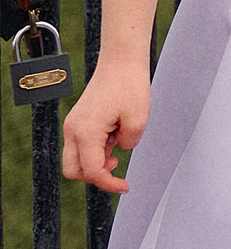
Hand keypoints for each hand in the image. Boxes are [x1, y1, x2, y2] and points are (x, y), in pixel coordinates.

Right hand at [63, 59, 149, 192]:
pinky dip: (97, 147)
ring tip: (120, 138)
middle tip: (117, 167)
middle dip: (95, 175)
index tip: (125, 186)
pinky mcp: (79, 121)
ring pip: (77, 158)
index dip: (109, 183)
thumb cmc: (129, 85)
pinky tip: (115, 133)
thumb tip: (119, 149)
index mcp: (85, 132)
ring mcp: (73, 125)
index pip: (92, 171)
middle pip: (74, 170)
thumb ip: (130, 142)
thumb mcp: (139, 118)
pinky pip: (82, 145)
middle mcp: (73, 130)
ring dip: (97, 159)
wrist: (121, 62)